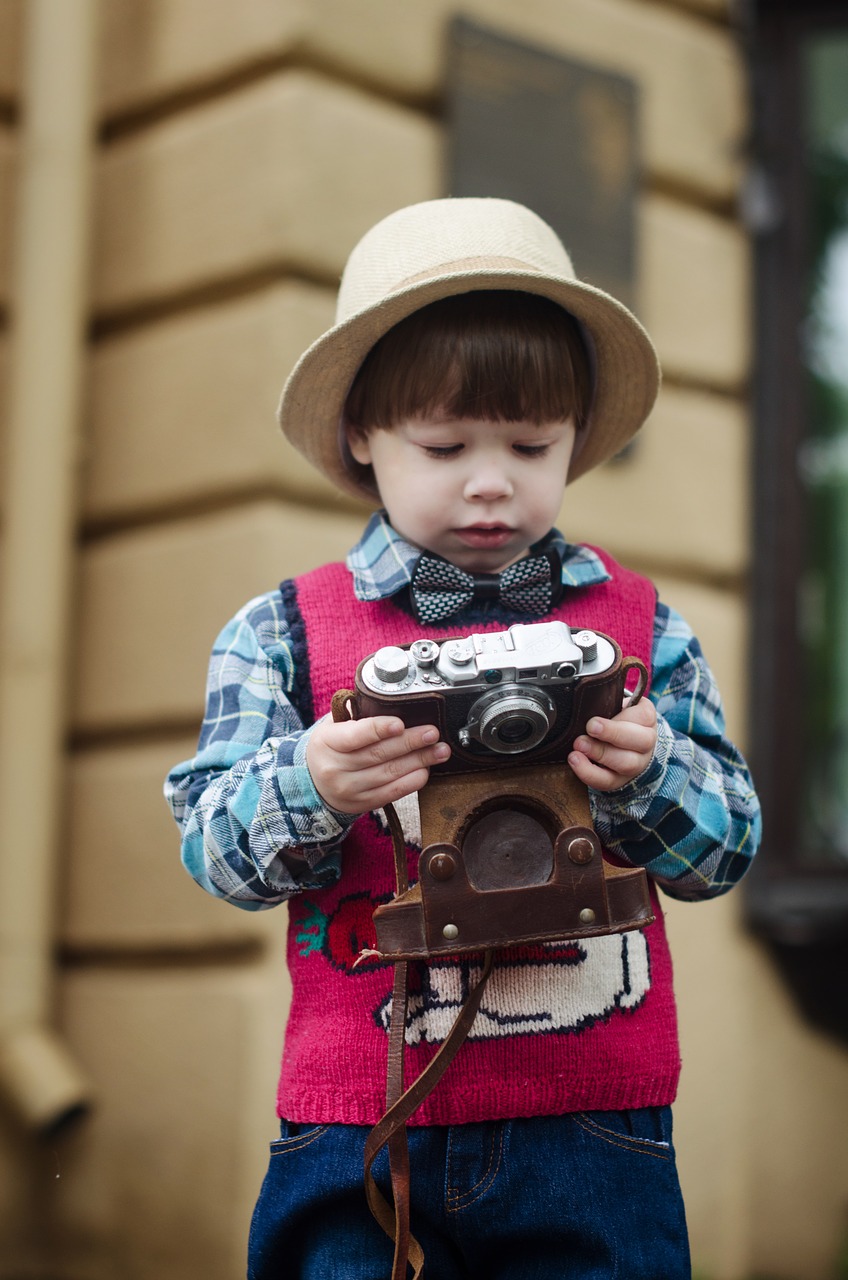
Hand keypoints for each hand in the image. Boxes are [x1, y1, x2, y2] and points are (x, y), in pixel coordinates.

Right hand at [306, 714, 449, 814]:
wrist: (312, 784)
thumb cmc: (330, 747)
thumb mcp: (332, 726)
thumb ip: (355, 713)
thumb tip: (385, 699)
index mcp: (327, 743)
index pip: (355, 736)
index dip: (379, 729)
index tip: (400, 723)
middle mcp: (336, 768)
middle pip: (379, 754)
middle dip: (410, 742)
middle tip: (432, 733)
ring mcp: (349, 789)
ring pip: (390, 773)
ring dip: (419, 761)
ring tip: (440, 751)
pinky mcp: (362, 804)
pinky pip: (392, 792)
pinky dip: (412, 781)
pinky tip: (426, 769)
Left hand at [568, 695, 656, 792]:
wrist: (620, 743)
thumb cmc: (615, 719)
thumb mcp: (615, 704)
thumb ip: (606, 701)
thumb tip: (588, 696)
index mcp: (646, 718)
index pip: (642, 716)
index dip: (622, 718)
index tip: (594, 720)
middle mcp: (647, 742)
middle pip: (640, 741)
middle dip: (612, 735)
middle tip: (587, 731)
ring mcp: (636, 764)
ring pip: (626, 763)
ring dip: (600, 754)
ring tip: (577, 749)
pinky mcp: (620, 780)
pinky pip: (608, 781)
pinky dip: (589, 773)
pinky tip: (576, 762)